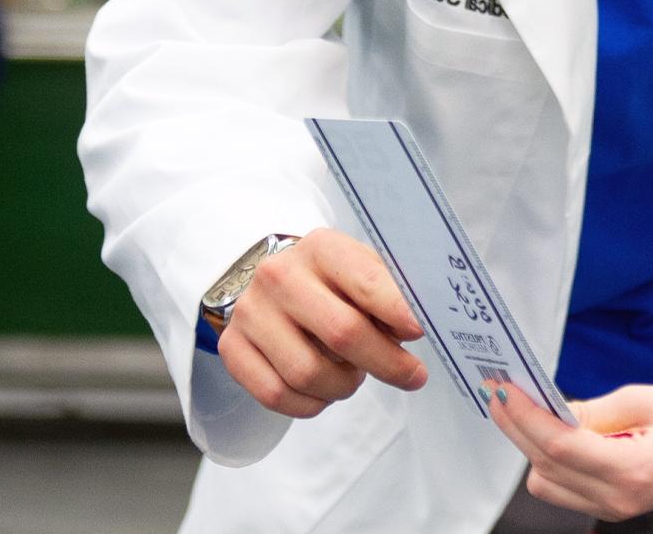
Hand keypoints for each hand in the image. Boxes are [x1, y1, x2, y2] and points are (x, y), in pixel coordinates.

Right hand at [217, 226, 428, 418]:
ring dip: (345, 386)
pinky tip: (324, 391)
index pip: (365, 281)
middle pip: (342, 333)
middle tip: (412, 376)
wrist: (270, 281)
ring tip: (355, 376)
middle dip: (386, 362)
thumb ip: (390, 293)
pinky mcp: (232, 348)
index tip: (420, 331)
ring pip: (308, 373)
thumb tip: (416, 326)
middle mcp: (279, 275)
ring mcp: (251, 312)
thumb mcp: (362, 270)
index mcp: (321, 248)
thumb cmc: (331, 281)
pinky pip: (276, 396)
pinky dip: (311, 404)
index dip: (397, 310)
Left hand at [487, 381, 652, 521]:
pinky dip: (549, 459)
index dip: (526, 417)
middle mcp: (618, 498)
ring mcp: (613, 508)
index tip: (506, 389)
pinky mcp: (609, 507)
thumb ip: (595, 409)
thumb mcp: (649, 399)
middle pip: (545, 465)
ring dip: (531, 445)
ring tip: (528, 407)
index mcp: (632, 469)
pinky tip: (553, 429)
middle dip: (518, 426)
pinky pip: (561, 487)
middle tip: (501, 391)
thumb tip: (552, 409)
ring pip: (545, 482)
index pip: (560, 446)